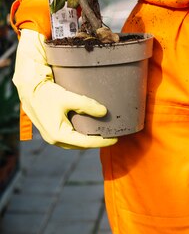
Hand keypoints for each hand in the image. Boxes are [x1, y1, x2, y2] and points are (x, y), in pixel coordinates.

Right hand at [13, 29, 117, 148]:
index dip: (102, 142)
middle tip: (112, 136)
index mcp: (59, 134)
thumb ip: (87, 105)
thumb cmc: (47, 93)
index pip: (85, 143)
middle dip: (96, 142)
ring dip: (87, 139)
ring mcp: (52, 134)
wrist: (29, 88)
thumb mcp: (69, 98)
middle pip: (80, 145)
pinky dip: (80, 134)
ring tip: (103, 133)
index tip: (116, 139)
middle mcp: (54, 138)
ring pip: (74, 142)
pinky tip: (89, 127)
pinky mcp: (51, 128)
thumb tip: (104, 112)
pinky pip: (69, 136)